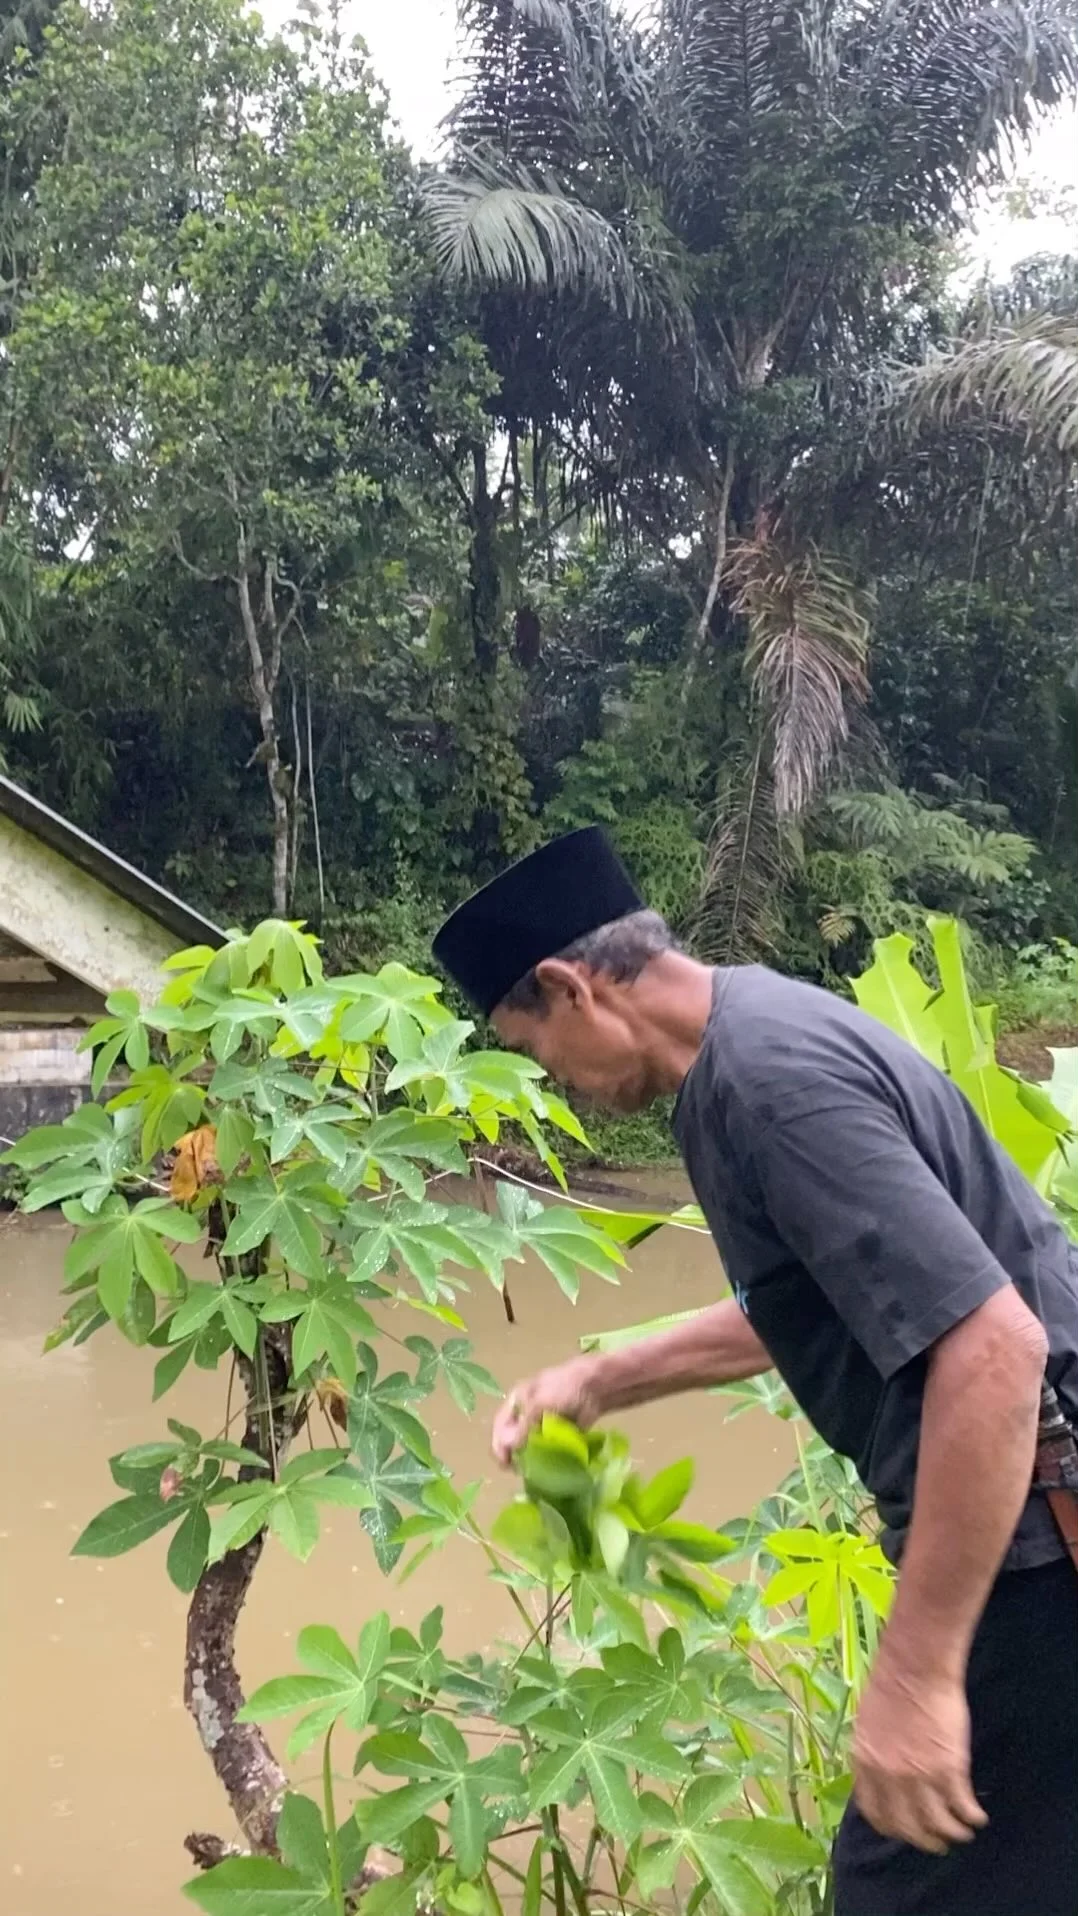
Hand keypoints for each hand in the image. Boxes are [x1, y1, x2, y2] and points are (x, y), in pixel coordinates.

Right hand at [491, 1356, 603, 1465]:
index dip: (498, 1444)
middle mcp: (524, 1414)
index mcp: (516, 1402)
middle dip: (510, 1454)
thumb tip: (509, 1447)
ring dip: (525, 1459)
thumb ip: (523, 1425)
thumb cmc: (563, 1388)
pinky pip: (543, 1451)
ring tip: (529, 1472)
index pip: (500, 1426)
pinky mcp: (554, 1436)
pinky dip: (541, 1460)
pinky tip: (543, 1469)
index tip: (504, 1462)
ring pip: (525, 1446)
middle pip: (510, 1438)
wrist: (594, 1388)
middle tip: (516, 1470)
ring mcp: (540, 1426)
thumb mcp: (539, 1403)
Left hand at [853, 1658, 987, 1854]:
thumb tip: (884, 1777)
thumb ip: (875, 1755)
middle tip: (937, 1843)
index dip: (892, 1827)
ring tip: (962, 1832)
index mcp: (866, 1764)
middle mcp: (890, 1777)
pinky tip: (977, 1816)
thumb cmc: (891, 1684)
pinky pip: (962, 1806)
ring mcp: (920, 1776)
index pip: (876, 1813)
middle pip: (908, 1826)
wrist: (916, 1666)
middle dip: (924, 1839)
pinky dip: (971, 1816)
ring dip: (952, 1833)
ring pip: (938, 1823)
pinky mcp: (950, 1769)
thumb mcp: (869, 1724)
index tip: (903, 1830)